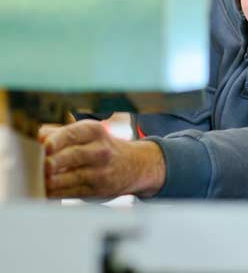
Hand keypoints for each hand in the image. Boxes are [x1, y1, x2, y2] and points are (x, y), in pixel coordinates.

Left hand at [38, 120, 164, 198]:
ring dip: (51, 181)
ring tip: (38, 181)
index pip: (72, 134)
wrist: (135, 165)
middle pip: (72, 155)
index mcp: (94, 131)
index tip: (43, 147)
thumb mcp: (88, 134)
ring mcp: (101, 171)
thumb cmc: (101, 147)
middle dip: (52, 162)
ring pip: (72, 177)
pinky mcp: (98, 190)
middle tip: (38, 167)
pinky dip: (56, 193)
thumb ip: (59, 133)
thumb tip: (36, 137)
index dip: (56, 141)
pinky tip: (46, 191)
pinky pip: (73, 192)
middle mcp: (100, 150)